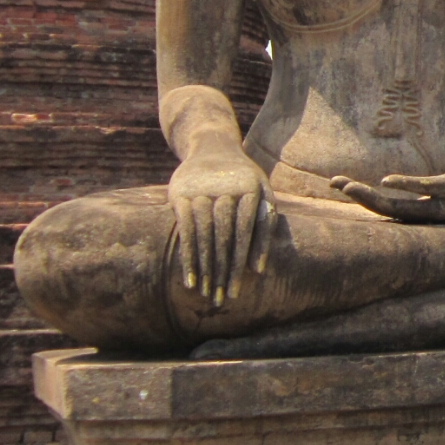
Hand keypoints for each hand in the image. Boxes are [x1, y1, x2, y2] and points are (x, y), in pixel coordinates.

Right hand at [168, 149, 274, 305]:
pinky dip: (187, 257)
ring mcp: (200, 191)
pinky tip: (189, 279)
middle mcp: (225, 189)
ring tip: (207, 294)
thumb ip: (264, 226)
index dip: (244, 260)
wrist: (212, 145)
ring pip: (204, 236)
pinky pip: (184, 231)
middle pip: (225, 237)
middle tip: (223, 299)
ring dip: (205, 268)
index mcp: (250, 188)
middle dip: (224, 270)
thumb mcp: (262, 192)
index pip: (247, 230)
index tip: (241, 287)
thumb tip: (258, 269)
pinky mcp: (180, 195)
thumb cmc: (244, 179)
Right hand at [331, 160, 444, 223]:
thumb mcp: (443, 195)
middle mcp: (429, 217)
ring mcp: (441, 206)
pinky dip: (406, 185)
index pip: (385, 212)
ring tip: (349, 187)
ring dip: (373, 198)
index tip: (337, 184)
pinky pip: (427, 189)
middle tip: (336, 185)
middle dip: (360, 199)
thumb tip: (397, 188)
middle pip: (387, 212)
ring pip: (401, 207)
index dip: (360, 200)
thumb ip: (421, 196)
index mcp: (424, 217)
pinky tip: (386, 180)